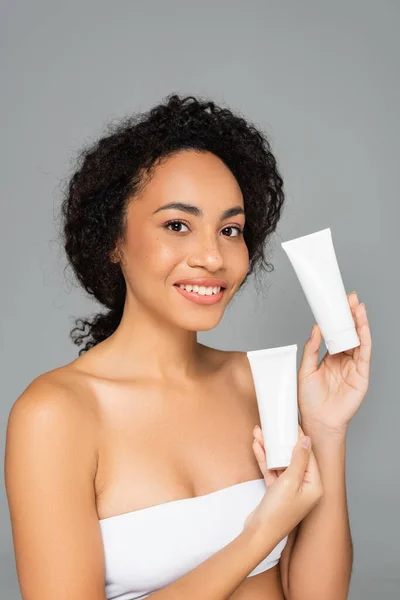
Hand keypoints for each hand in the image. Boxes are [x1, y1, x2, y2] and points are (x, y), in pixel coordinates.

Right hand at [243, 423, 322, 541]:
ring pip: (280, 462)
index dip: (299, 438)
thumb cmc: (278, 512)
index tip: (292, 424)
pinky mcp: (277, 492)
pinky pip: (272, 471)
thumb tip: (307, 441)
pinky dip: (264, 460)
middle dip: (281, 442)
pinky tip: (257, 447)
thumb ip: (299, 460)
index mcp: (315, 486)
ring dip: (269, 448)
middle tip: (273, 427)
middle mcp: (305, 487)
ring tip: (259, 433)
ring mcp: (290, 490)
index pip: (309, 456)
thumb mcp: (290, 482)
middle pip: (293, 457)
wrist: (259, 534)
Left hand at [298, 291, 371, 437]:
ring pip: (359, 340)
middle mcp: (344, 360)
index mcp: (330, 358)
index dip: (338, 319)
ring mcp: (354, 367)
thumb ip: (311, 349)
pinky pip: (364, 353)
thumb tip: (316, 328)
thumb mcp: (305, 369)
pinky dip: (364, 338)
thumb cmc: (309, 400)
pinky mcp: (362, 375)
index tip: (337, 303)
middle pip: (350, 334)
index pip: (337, 334)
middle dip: (351, 316)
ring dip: (360, 323)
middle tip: (350, 297)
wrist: (317, 421)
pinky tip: (362, 326)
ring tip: (357, 306)